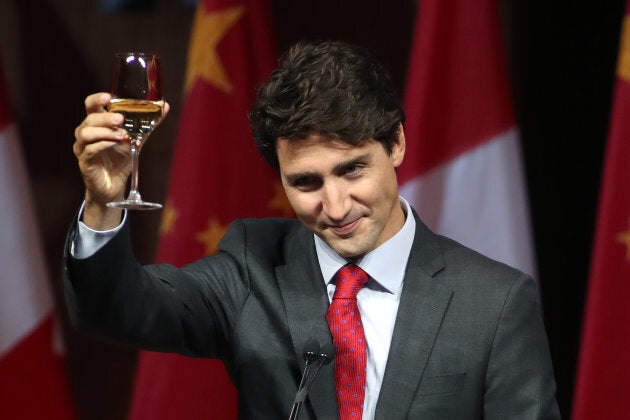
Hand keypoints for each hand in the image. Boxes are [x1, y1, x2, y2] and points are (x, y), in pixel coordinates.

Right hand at [73, 93, 168, 227]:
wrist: (115, 185)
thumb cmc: (121, 160)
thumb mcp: (136, 139)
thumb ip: (148, 124)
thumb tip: (165, 107)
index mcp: (97, 124)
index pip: (91, 105)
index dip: (97, 99)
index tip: (108, 97)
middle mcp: (86, 133)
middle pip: (89, 118)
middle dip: (105, 117)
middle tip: (120, 119)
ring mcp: (83, 148)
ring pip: (86, 133)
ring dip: (105, 131)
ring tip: (122, 135)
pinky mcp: (85, 162)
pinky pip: (90, 150)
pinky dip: (103, 144)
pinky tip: (116, 143)